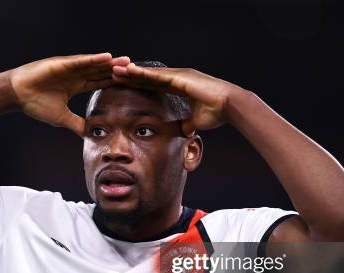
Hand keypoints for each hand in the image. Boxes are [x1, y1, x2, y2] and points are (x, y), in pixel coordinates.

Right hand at [9, 53, 129, 135]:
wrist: (17, 95)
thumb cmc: (35, 103)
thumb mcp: (62, 118)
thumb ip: (77, 124)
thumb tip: (89, 135)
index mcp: (75, 85)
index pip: (99, 83)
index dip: (113, 83)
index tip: (129, 84)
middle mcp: (75, 75)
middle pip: (100, 72)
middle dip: (117, 72)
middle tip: (136, 70)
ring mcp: (69, 67)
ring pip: (94, 65)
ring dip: (110, 63)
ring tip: (127, 61)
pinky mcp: (62, 63)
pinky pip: (81, 61)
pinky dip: (94, 59)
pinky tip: (108, 58)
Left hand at [111, 63, 239, 134]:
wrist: (229, 107)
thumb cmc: (217, 113)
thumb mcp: (197, 121)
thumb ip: (188, 124)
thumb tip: (184, 131)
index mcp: (179, 87)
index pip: (153, 85)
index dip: (138, 84)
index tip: (124, 85)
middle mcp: (177, 78)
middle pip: (148, 77)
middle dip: (131, 76)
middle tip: (113, 74)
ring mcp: (179, 75)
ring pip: (150, 73)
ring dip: (132, 72)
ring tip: (115, 70)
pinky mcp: (180, 77)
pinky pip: (157, 75)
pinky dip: (143, 73)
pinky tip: (129, 71)